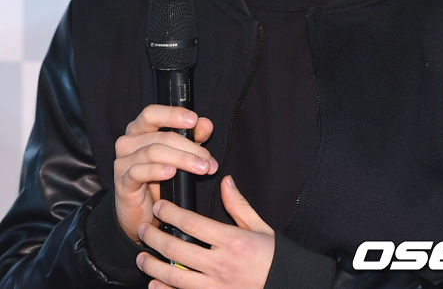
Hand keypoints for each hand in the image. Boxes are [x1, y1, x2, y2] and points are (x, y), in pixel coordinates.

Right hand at [114, 105, 217, 240]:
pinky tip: (171, 172)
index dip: (172, 114)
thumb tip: (206, 124)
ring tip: (201, 168)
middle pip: (159, 136)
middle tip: (207, 159)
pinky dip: (157, 170)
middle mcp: (128, 142)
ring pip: (153, 152)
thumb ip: (193, 138)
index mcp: (139, 129)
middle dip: (189, 146)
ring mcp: (123, 162)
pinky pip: (139, 172)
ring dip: (181, 159)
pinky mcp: (122, 182)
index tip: (193, 120)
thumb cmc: (161, 178)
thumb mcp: (180, 154)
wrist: (144, 212)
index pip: (151, 113)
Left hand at [136, 175, 274, 288]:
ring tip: (141, 257)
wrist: (285, 284)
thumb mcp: (260, 227)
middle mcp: (220, 265)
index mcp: (231, 241)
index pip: (192, 223)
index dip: (170, 213)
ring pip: (175, 276)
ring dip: (153, 266)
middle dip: (154, 238)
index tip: (159, 207)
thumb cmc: (272, 257)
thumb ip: (239, 205)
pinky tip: (154, 284)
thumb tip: (226, 181)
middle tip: (143, 229)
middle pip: (177, 249)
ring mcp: (215, 287)